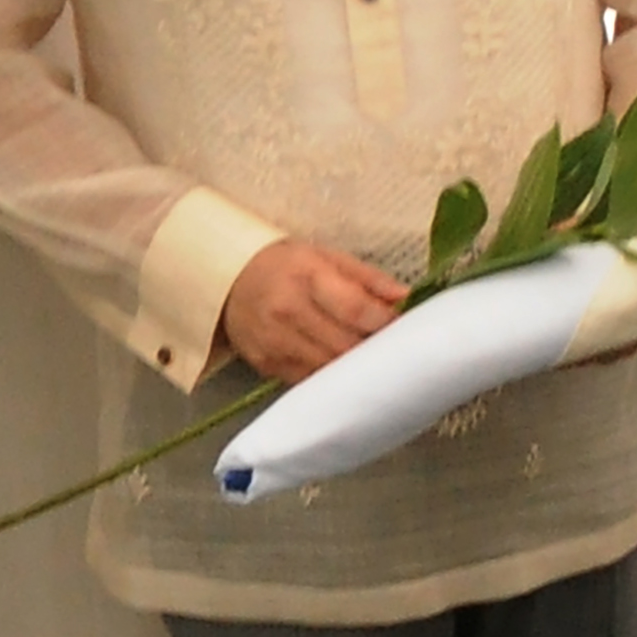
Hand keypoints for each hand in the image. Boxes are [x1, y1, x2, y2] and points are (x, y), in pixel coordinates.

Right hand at [221, 240, 407, 384]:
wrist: (229, 280)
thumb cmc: (287, 266)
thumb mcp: (327, 257)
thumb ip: (368, 279)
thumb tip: (406, 299)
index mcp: (306, 276)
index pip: (353, 309)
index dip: (384, 323)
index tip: (403, 327)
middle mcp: (287, 311)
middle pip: (344, 345)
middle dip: (374, 348)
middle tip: (392, 346)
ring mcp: (274, 343)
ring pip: (329, 368)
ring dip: (355, 367)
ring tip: (370, 357)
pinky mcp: (266, 366)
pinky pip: (310, 380)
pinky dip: (331, 376)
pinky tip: (343, 367)